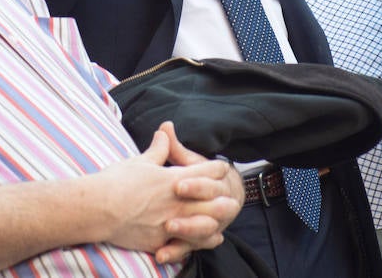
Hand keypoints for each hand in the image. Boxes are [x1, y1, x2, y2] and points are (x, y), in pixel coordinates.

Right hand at [96, 124, 241, 262]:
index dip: (215, 168)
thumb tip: (166, 130)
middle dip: (223, 195)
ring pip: (206, 223)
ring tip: (224, 218)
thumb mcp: (140, 160)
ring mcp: (171, 222)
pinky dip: (202, 240)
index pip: (206, 170)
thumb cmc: (116, 182)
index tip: (220, 167)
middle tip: (231, 195)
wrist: (98, 208)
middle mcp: (177, 200)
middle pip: (214, 199)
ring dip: (217, 219)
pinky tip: (209, 238)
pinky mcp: (161, 239)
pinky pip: (189, 243)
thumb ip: (159, 149)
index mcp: (174, 178)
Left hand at [153, 123, 241, 263]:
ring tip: (167, 232)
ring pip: (205, 231)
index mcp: (216, 181)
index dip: (196, 185)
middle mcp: (218, 204)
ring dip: (187, 232)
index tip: (177, 185)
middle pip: (214, 210)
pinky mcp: (199, 240)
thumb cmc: (197, 176)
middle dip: (193, 213)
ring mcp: (211, 223)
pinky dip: (177, 252)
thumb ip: (174, 148)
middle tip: (170, 216)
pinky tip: (161, 255)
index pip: (211, 182)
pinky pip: (192, 249)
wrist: (220, 198)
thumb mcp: (187, 162)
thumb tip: (164, 125)